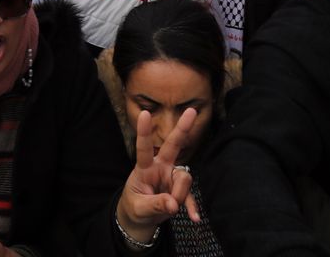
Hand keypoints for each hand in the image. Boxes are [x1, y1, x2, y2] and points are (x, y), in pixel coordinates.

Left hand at [116, 108, 199, 241]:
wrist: (140, 219)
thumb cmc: (135, 207)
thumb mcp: (139, 208)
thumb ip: (155, 205)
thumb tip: (173, 204)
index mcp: (144, 167)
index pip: (144, 148)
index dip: (144, 131)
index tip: (144, 113)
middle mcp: (160, 167)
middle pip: (173, 145)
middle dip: (182, 128)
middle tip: (191, 110)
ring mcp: (172, 177)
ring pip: (184, 178)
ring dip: (180, 195)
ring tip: (169, 209)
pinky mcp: (181, 191)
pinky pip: (191, 196)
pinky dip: (192, 207)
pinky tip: (194, 218)